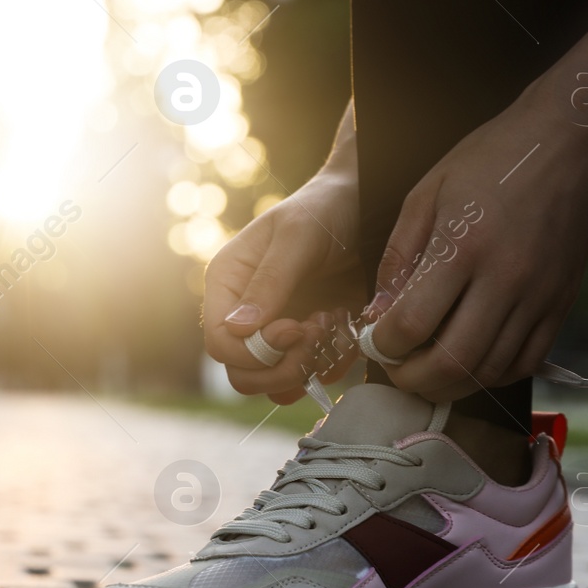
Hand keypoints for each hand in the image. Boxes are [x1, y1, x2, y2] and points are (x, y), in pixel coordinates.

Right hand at [204, 168, 362, 400]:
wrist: (367, 204)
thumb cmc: (326, 209)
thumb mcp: (298, 237)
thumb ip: (270, 282)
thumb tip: (237, 329)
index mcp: (228, 283)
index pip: (220, 344)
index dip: (256, 350)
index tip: (297, 327)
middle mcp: (245, 313)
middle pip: (242, 374)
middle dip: (283, 366)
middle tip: (317, 335)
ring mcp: (276, 330)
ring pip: (274, 383)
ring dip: (308, 367)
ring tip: (332, 327)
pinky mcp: (308, 340)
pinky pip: (310, 376)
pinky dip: (331, 365)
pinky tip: (345, 328)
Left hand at [366, 80, 587, 400]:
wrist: (570, 141)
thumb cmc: (490, 160)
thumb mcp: (425, 194)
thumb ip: (398, 257)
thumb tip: (377, 313)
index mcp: (463, 247)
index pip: (412, 325)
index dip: (383, 346)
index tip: (373, 340)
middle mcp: (505, 278)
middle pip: (452, 362)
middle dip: (412, 378)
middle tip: (394, 369)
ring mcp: (539, 295)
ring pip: (490, 370)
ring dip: (451, 383)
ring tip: (426, 369)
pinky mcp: (562, 303)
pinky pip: (526, 361)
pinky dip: (491, 373)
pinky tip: (470, 361)